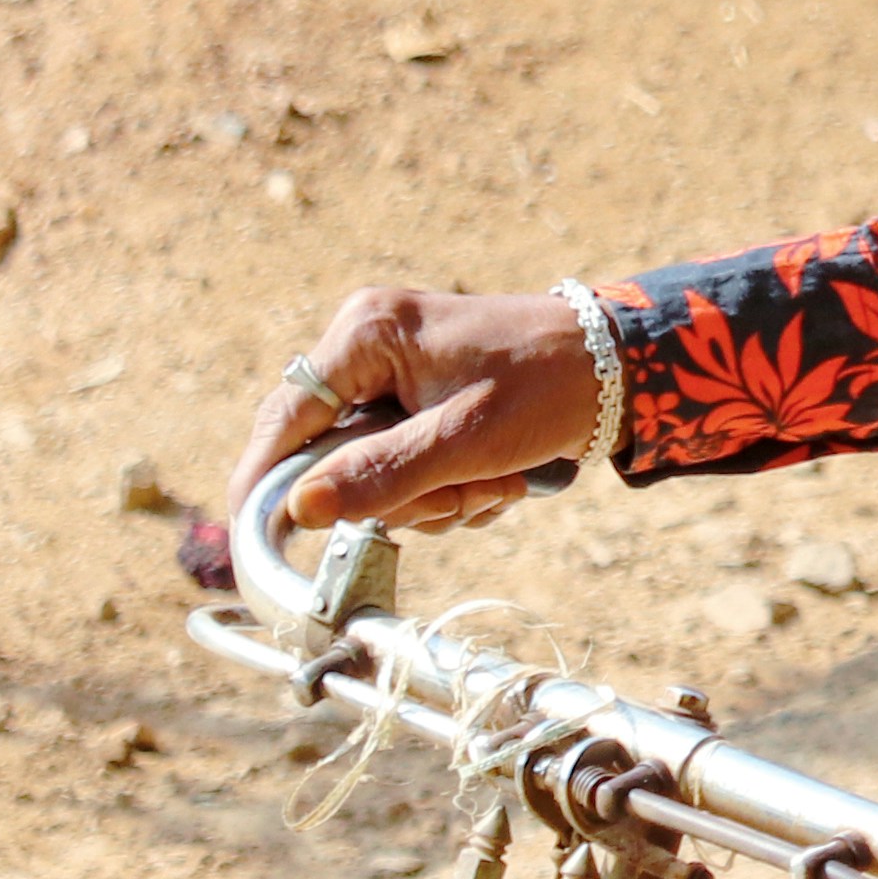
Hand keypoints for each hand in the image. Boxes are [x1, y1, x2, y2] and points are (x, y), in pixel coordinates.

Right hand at [231, 284, 600, 532]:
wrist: (620, 370)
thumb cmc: (548, 388)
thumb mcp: (467, 439)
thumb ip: (383, 474)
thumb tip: (300, 509)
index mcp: (366, 333)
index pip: (284, 419)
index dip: (265, 485)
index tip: (257, 544)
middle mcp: (366, 348)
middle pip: (329, 458)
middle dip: (396, 496)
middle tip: (460, 496)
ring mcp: (389, 378)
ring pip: (370, 476)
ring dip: (432, 499)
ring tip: (493, 483)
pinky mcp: (415, 405)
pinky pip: (403, 472)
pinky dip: (447, 491)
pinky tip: (495, 479)